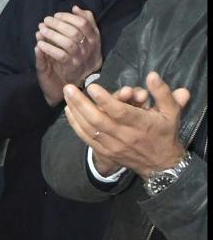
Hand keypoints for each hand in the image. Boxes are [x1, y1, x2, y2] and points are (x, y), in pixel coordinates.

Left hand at [35, 6, 101, 103]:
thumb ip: (84, 22)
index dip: (69, 17)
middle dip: (58, 24)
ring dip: (52, 34)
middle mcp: (91, 49)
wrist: (75, 81)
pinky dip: (49, 48)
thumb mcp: (84, 39)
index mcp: (95, 39)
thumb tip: (76, 8)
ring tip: (41, 30)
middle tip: (45, 21)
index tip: (56, 14)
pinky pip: (61, 56)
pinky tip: (40, 43)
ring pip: (68, 43)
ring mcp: (82, 59)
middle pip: (75, 32)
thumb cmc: (78, 56)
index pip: (85, 23)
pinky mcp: (71, 69)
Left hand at [61, 72, 190, 177]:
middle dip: (81, 103)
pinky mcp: (105, 152)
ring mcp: (113, 146)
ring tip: (67, 95)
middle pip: (98, 120)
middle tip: (69, 88)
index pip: (120, 112)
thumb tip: (152, 75)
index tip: (91, 87)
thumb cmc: (165, 132)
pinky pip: (86, 138)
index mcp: (141, 124)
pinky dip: (75, 124)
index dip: (105, 99)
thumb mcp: (171, 111)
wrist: (161, 164)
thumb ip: (162, 93)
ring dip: (75, 111)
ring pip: (89, 129)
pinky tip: (69, 111)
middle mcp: (125, 135)